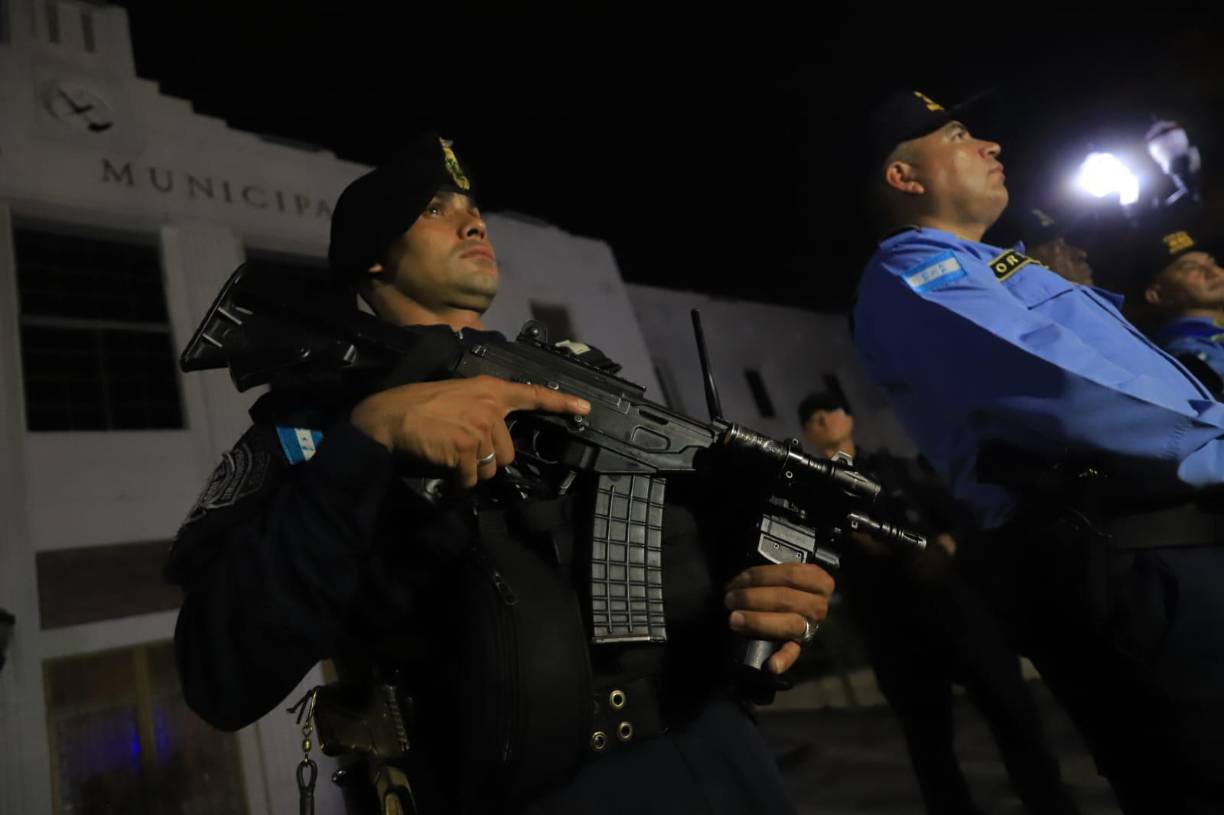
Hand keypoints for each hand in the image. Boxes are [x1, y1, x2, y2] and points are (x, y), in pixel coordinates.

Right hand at [350, 375, 589, 487]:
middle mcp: (491, 408)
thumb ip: (481, 407)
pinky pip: (472, 480)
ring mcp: (480, 429)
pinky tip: (445, 475)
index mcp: (490, 390)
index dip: (561, 403)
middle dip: (488, 459)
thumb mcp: (456, 394)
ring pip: (491, 469)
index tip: (584, 408)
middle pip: (507, 452)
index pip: (532, 394)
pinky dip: (459, 485)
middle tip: (461, 451)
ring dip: (472, 473)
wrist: (389, 417)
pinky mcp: (467, 450)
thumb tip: (493, 435)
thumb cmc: (416, 405)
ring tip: (449, 458)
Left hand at [723, 563, 835, 674]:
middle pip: (786, 599)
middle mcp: (819, 605)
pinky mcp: (801, 646)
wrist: (796, 604)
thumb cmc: (782, 585)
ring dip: (758, 622)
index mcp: (819, 581)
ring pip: (789, 624)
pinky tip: (771, 665)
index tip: (739, 580)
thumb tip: (736, 583)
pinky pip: (794, 653)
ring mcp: (812, 627)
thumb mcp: (781, 573)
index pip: (791, 574)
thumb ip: (767, 574)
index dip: (761, 576)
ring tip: (735, 620)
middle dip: (753, 598)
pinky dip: (783, 659)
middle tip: (730, 599)